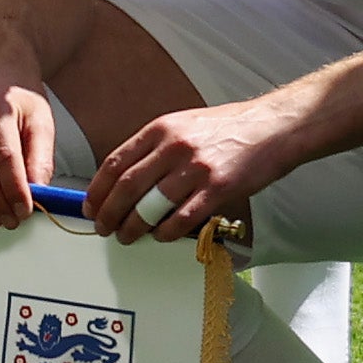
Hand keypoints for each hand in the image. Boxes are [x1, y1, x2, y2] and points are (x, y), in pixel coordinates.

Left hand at [84, 94, 294, 240]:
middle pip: (127, 187)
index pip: (116, 162)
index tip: (90, 206)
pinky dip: (166, 232)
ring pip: (150, 206)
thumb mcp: (183, 124)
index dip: (98, 189)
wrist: (272, 128)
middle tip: (102, 228)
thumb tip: (126, 178)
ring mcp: (196, 169)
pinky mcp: (217, 189)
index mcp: (161, 129)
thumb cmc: (228, 128)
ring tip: (126, 237)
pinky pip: (182, 219)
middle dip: (109, 213)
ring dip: (133, 227)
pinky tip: (161, 237)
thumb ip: (155, 148)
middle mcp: (174, 147)